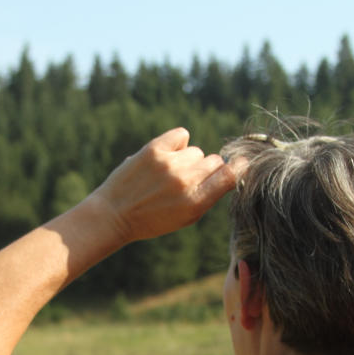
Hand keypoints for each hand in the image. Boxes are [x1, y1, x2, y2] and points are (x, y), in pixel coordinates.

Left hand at [92, 128, 242, 242]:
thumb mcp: (185, 218)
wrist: (114, 215)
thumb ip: (208, 195)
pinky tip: (165, 156)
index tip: (239, 163)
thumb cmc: (152, 219)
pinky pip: (181, 135)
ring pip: (196, 151)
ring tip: (167, 174)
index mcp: (195, 203)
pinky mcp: (154, 150)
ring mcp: (170, 164)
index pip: (230, 176)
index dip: (237, 167)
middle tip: (185, 182)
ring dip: (187, 160)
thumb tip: (228, 169)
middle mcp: (185, 182)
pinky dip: (177, 143)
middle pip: (214, 162)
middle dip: (205, 170)